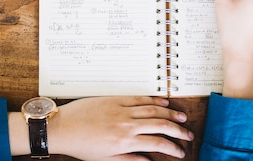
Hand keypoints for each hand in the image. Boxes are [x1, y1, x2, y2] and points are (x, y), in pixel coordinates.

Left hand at [48, 96, 193, 159]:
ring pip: (154, 109)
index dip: (173, 148)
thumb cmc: (81, 145)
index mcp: (125, 142)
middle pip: (161, 124)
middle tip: (188, 134)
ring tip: (182, 117)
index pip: (157, 143)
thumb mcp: (106, 160)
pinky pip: (140, 98)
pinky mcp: (116, 99)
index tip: (181, 151)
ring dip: (170, 113)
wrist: (63, 127)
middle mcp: (127, 124)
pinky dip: (154, 99)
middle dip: (178, 130)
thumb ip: (130, 160)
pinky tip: (163, 102)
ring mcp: (122, 109)